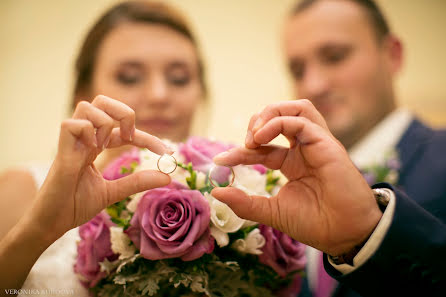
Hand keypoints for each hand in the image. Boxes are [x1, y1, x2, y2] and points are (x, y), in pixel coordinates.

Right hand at [26, 95, 171, 241]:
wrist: (51, 225)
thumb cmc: (74, 206)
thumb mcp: (112, 192)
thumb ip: (136, 182)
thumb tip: (167, 177)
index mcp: (94, 147)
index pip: (123, 130)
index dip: (147, 137)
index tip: (167, 151)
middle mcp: (84, 140)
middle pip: (101, 102)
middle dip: (123, 112)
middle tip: (130, 136)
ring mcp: (71, 144)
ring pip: (86, 107)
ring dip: (105, 123)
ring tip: (104, 147)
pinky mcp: (61, 153)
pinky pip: (71, 125)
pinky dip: (87, 132)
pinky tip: (91, 150)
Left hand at [211, 100, 381, 254]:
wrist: (345, 234)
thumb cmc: (315, 223)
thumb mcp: (272, 211)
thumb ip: (245, 202)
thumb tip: (216, 193)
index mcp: (291, 163)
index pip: (262, 147)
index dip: (239, 151)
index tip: (219, 160)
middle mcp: (303, 149)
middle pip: (280, 116)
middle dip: (257, 121)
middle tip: (245, 142)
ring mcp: (316, 143)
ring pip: (296, 108)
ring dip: (269, 113)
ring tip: (254, 135)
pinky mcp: (326, 142)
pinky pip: (302, 119)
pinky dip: (278, 122)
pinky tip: (262, 138)